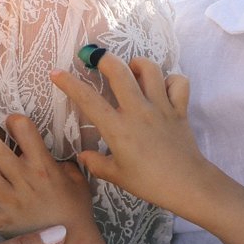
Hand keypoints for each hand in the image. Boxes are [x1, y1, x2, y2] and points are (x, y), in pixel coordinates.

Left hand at [0, 112, 97, 242]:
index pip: (26, 132)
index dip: (16, 121)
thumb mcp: (78, 182)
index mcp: (43, 166)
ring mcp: (10, 200)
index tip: (9, 119)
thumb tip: (55, 157)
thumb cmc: (76, 212)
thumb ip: (65, 165)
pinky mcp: (1, 220)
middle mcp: (24, 179)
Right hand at [52, 56, 206, 215]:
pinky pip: (178, 82)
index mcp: (118, 128)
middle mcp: (138, 111)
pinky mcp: (180, 109)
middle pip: (119, 71)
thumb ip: (96, 164)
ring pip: (149, 69)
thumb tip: (83, 155)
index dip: (69, 83)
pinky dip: (171, 80)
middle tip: (96, 60)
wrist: (187, 184)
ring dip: (137, 64)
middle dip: (103, 58)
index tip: (56, 73)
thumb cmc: (149, 183)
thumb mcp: (117, 176)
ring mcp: (161, 107)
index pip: (88, 100)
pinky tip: (162, 88)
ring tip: (131, 69)